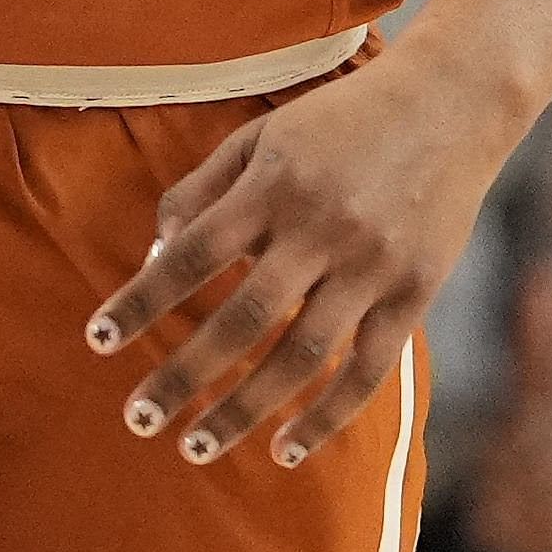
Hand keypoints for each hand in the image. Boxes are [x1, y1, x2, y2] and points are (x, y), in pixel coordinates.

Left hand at [85, 48, 521, 472]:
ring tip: (195, 448)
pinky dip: (326, 416)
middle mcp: (321, 227)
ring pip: (300, 357)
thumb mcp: (265, 134)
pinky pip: (367, 370)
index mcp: (275, 184)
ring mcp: (372, 264)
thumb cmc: (342, 120)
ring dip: (244, 410)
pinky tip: (285, 451)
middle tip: (139, 419)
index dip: (142, 300)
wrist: (453, 101)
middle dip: (183, 375)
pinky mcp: (415, 291)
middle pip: (240, 319)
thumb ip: (204, 190)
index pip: (192, 254)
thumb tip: (155, 257)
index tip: (98, 341)